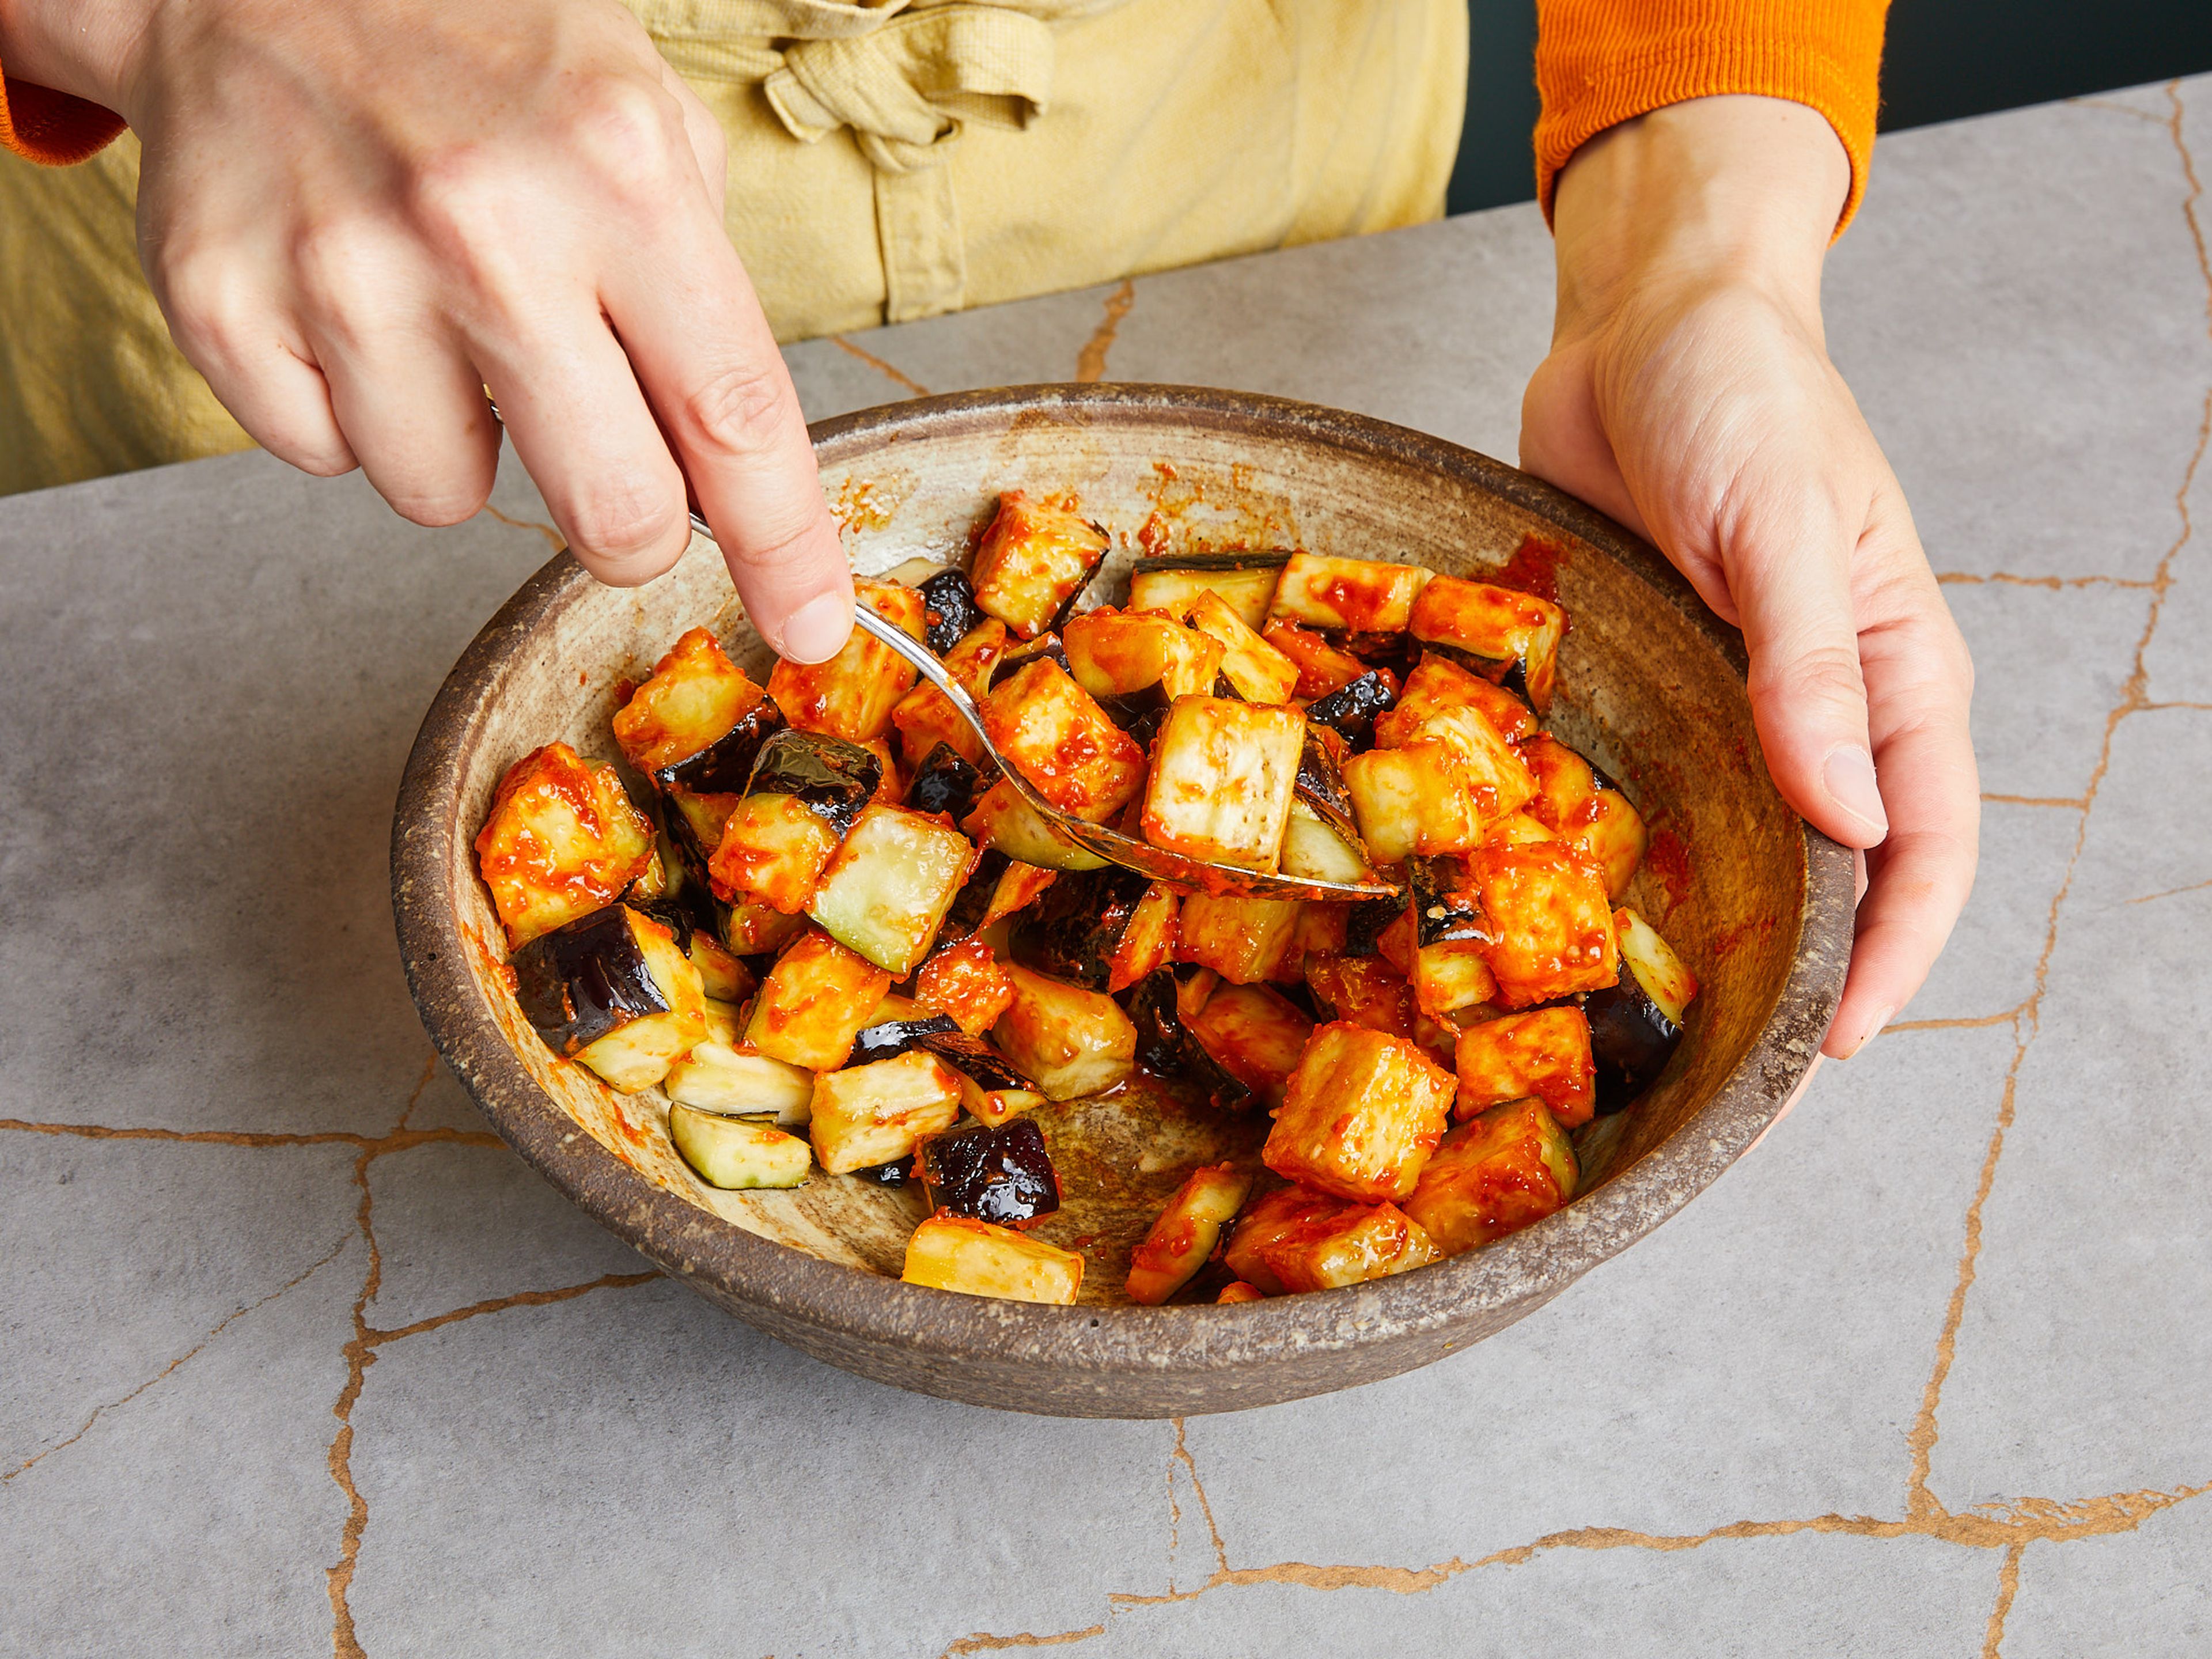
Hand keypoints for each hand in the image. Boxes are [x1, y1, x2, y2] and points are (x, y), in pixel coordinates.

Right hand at [0, 0, 854, 658]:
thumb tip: (732, 476)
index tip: (807, 628)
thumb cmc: (482, 61)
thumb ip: (701, 294)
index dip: (781, 546)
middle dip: (624, 523)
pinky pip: (326, 458)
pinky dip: (348, 407)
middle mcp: (486, 225)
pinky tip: (350, 303)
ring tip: (438, 315)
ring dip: (461, 439)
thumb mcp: (640, 122)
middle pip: (611, 509)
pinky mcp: (224, 305)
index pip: (735, 414)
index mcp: (618, 172)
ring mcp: (345, 269)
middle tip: (603, 459)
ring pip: (447, 499)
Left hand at [1520, 95, 1977, 1057]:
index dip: (1890, 955)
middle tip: (1726, 1060)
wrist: (1643, 313)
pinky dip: (1632, 843)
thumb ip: (1810, 673)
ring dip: (1714, 918)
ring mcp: (1731, 691)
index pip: (1922, 845)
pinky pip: (1654, 778)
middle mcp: (1819, 699)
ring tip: (1650, 1011)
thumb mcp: (1784, 527)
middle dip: (1799, 965)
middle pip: (1834, 866)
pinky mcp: (1651, 669)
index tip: (1833, 1044)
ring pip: (1742, 836)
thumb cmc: (1739, 392)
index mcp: (1891, 669)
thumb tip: (1849, 827)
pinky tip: (1576, 897)